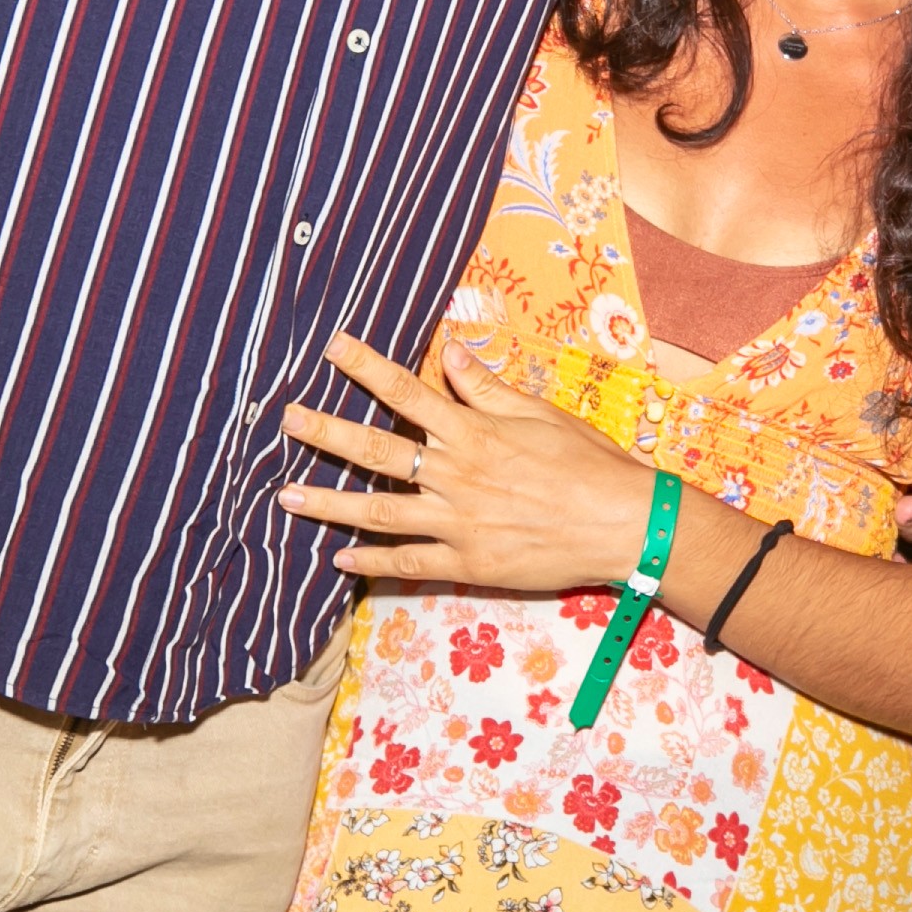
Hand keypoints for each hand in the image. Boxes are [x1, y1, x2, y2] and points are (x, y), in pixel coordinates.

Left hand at [276, 335, 664, 595]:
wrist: (624, 524)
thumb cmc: (589, 463)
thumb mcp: (540, 414)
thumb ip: (488, 389)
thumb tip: (451, 353)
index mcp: (473, 432)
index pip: (408, 392)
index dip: (367, 368)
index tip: (333, 348)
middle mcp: (456, 475)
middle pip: (376, 450)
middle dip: (326, 434)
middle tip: (287, 421)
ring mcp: (457, 523)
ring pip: (378, 511)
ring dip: (328, 503)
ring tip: (287, 496)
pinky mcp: (467, 563)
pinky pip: (408, 563)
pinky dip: (371, 561)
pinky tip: (340, 559)